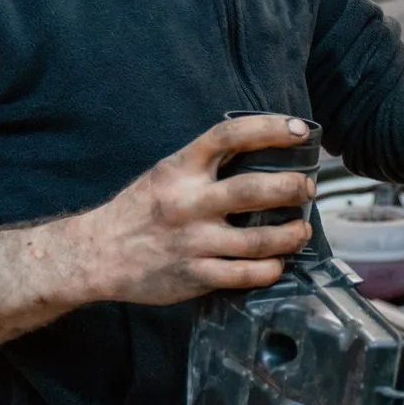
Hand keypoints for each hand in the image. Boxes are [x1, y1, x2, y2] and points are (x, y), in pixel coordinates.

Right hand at [71, 114, 317, 303]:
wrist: (97, 254)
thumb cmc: (140, 210)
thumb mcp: (167, 173)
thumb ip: (206, 163)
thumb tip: (263, 151)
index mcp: (181, 169)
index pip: (230, 136)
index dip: (270, 128)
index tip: (299, 130)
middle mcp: (188, 202)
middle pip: (254, 189)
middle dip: (292, 188)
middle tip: (307, 188)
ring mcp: (193, 242)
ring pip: (258, 239)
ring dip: (291, 234)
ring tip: (302, 229)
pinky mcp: (194, 275)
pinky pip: (245, 274)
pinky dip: (270, 269)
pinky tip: (278, 262)